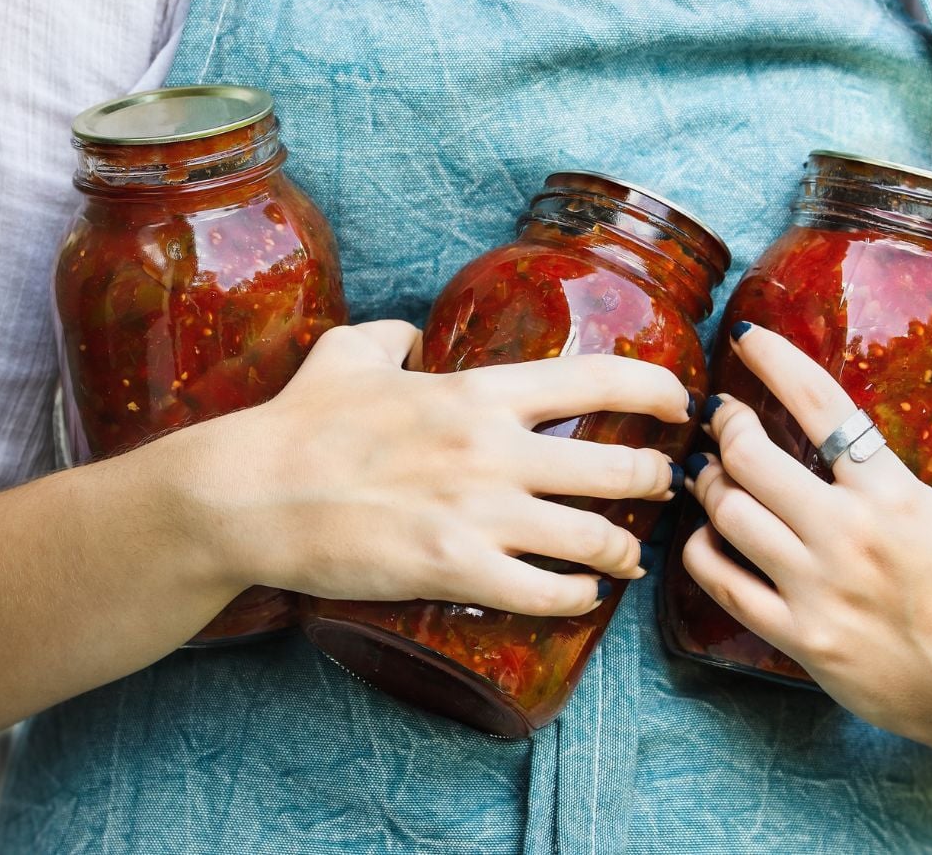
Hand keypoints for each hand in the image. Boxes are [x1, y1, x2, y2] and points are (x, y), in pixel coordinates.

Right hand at [169, 320, 690, 617]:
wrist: (250, 494)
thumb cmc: (297, 424)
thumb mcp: (347, 354)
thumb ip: (392, 336)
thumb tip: (409, 333)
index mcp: (476, 393)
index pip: (597, 380)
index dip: (657, 390)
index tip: (681, 403)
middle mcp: (493, 450)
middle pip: (620, 468)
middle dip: (659, 481)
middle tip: (668, 490)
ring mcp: (479, 514)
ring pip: (597, 538)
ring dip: (626, 548)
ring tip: (631, 554)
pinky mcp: (457, 570)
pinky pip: (548, 592)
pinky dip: (579, 598)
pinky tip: (584, 598)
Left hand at [681, 324, 931, 772]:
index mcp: (894, 494)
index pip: (819, 406)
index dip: (775, 362)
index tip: (746, 339)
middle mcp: (847, 537)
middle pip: (751, 459)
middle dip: (725, 425)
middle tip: (720, 414)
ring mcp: (819, 590)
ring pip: (729, 516)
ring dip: (708, 484)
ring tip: (707, 468)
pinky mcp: (802, 638)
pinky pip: (724, 586)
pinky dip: (701, 552)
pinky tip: (702, 534)